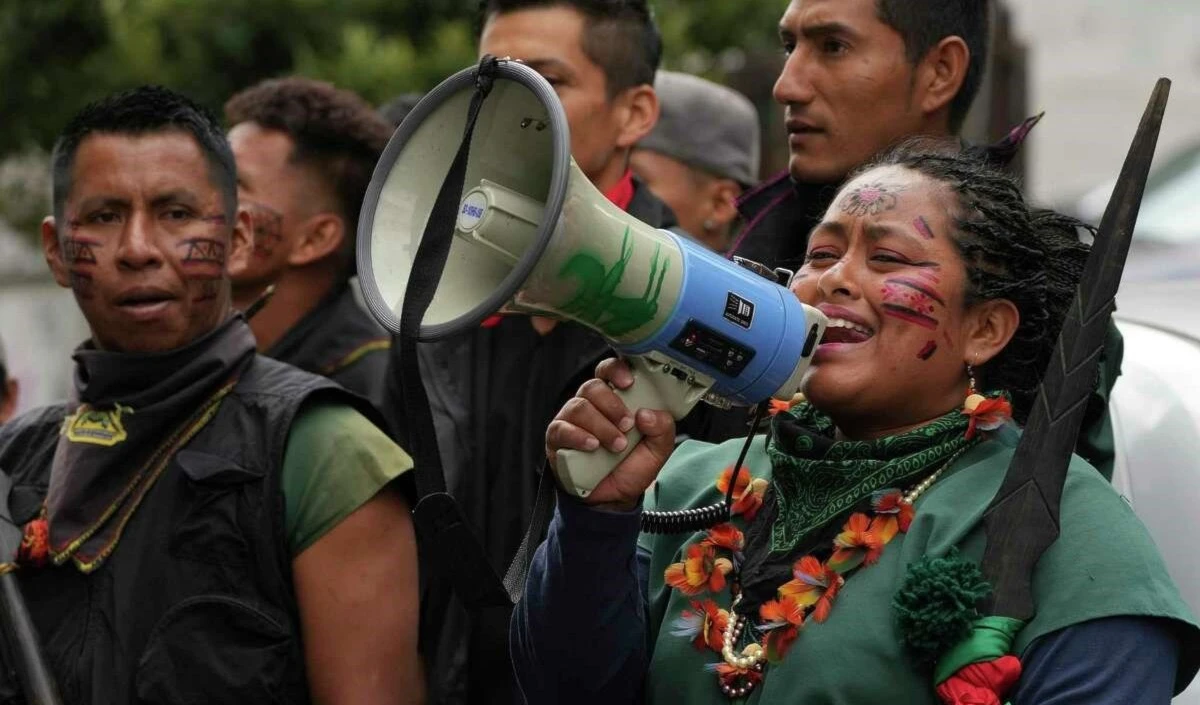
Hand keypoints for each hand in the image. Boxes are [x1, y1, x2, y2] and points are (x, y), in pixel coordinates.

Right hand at [546, 358, 675, 509]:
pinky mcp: (557, 438)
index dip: (616, 370)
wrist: (613, 499)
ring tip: (616, 446)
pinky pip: (562, 428)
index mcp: (614, 399)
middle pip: (592, 387)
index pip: (608, 371)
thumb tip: (647, 414)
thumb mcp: (658, 449)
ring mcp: (571, 420)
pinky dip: (579, 436)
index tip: (629, 382)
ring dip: (601, 425)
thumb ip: (663, 428)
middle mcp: (590, 405)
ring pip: (579, 407)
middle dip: (612, 405)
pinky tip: (592, 446)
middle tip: (627, 426)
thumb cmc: (631, 467)